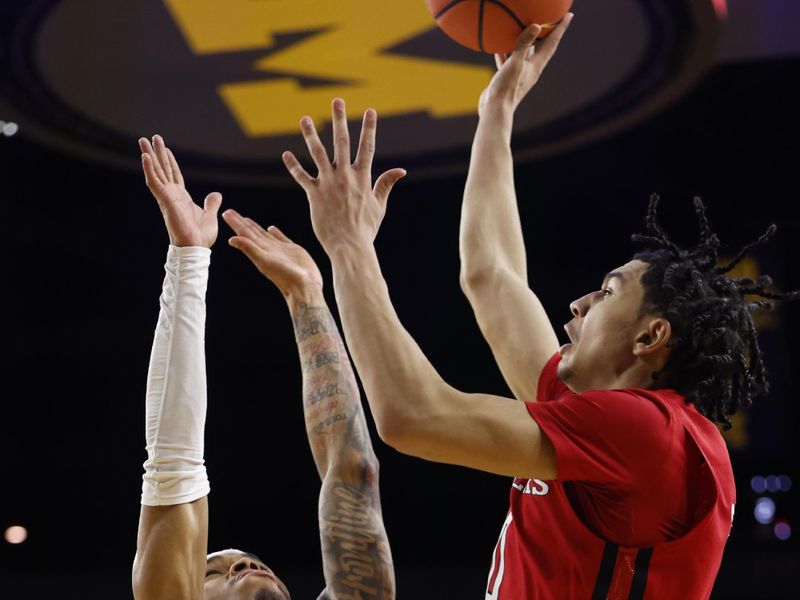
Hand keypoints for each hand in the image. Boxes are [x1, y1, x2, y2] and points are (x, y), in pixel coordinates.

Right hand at [139, 135, 221, 247]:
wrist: (196, 246)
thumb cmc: (200, 236)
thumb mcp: (209, 215)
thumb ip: (211, 204)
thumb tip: (216, 194)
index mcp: (181, 197)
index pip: (174, 174)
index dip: (170, 161)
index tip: (166, 148)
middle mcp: (171, 194)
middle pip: (162, 169)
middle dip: (157, 153)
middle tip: (151, 137)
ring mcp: (166, 196)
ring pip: (156, 171)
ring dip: (149, 155)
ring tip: (143, 140)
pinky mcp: (164, 200)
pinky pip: (154, 182)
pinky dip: (149, 169)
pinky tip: (145, 157)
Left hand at [223, 209, 322, 298]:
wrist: (304, 286)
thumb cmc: (285, 276)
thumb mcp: (264, 261)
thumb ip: (250, 249)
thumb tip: (232, 239)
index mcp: (260, 251)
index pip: (245, 234)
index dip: (235, 223)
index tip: (226, 213)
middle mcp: (267, 249)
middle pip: (251, 232)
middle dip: (241, 222)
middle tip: (230, 212)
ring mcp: (279, 249)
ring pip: (264, 234)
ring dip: (255, 227)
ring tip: (246, 219)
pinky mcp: (291, 250)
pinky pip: (280, 238)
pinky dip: (275, 232)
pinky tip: (271, 228)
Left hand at [281, 98, 406, 254]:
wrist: (349, 246)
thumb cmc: (365, 229)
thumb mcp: (379, 206)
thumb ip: (386, 184)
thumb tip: (401, 170)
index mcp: (363, 178)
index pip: (367, 147)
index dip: (369, 128)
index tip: (371, 111)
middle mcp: (345, 176)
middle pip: (342, 142)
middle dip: (340, 119)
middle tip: (337, 101)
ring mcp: (328, 184)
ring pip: (318, 153)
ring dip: (311, 134)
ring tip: (305, 118)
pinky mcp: (314, 195)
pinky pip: (302, 177)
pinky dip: (293, 166)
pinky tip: (286, 154)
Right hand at [478, 13, 572, 117]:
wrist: (494, 109)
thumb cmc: (506, 88)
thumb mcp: (515, 63)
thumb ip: (524, 45)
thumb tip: (535, 26)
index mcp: (536, 66)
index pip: (551, 43)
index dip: (560, 28)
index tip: (569, 15)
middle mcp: (530, 69)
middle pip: (541, 46)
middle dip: (547, 32)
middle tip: (551, 18)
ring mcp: (519, 74)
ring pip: (524, 53)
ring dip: (526, 41)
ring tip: (525, 28)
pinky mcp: (508, 78)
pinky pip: (509, 61)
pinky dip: (507, 52)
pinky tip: (499, 47)